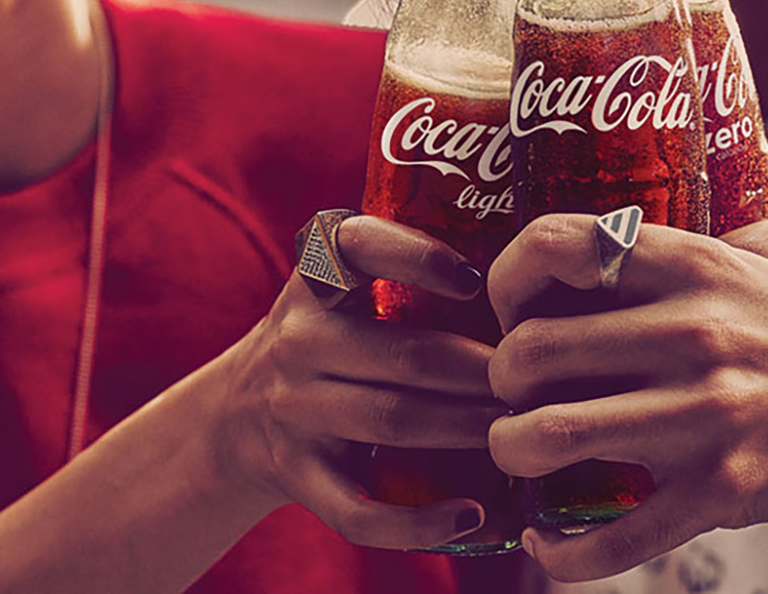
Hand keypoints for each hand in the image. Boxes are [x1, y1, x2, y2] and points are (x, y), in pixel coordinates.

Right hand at [214, 215, 503, 550]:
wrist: (234, 416)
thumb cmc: (329, 336)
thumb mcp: (341, 286)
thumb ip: (407, 263)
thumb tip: (528, 257)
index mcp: (316, 280)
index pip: (359, 247)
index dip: (419, 257)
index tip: (475, 280)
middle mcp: (297, 340)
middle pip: (402, 354)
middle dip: (477, 368)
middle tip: (533, 375)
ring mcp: (294, 410)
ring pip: (390, 420)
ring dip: (463, 428)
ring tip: (517, 427)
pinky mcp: (297, 474)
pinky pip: (356, 508)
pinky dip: (415, 520)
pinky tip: (470, 513)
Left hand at [486, 214, 767, 581]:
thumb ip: (691, 250)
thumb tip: (607, 248)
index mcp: (694, 263)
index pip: (555, 246)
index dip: (504, 279)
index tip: (506, 309)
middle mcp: (691, 329)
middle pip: (528, 349)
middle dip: (497, 379)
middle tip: (512, 391)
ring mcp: (704, 412)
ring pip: (548, 435)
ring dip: (511, 451)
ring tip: (520, 452)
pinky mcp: (722, 489)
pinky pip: (613, 534)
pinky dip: (561, 551)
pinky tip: (545, 544)